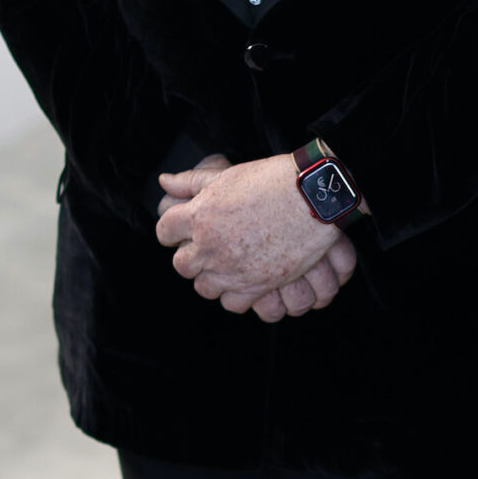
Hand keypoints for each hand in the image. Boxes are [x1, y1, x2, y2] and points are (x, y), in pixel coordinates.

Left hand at [156, 152, 357, 308]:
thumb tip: (164, 181)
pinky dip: (234, 295)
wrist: (313, 197)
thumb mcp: (226, 175)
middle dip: (189, 257)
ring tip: (224, 267)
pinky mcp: (256, 285)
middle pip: (182, 264)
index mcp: (199, 215)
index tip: (179, 230)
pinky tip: (242, 282)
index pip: (165, 230)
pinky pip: (232, 302)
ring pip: (204, 286)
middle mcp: (210, 245)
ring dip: (210, 278)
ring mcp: (232, 268)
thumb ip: (191, 181)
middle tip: (204, 250)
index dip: (171, 231)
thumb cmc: (271, 181)